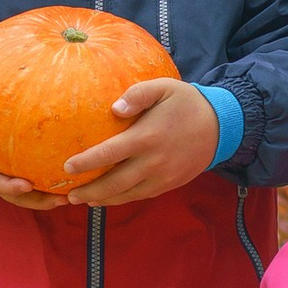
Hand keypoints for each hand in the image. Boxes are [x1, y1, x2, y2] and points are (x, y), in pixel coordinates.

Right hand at [0, 106, 66, 212]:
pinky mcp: (11, 169)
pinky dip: (47, 183)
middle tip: (61, 199)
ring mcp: (3, 176)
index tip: (27, 185)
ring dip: (47, 197)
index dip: (10, 187)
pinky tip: (67, 179)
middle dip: (38, 200)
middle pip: (17, 196)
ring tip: (70, 196)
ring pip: (27, 193)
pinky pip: (31, 179)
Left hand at [57, 80, 220, 206]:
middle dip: (89, 191)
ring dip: (103, 199)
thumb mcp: (164, 88)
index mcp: (147, 137)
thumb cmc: (186, 103)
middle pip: (115, 183)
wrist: (220, 127)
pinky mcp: (168, 185)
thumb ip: (137, 94)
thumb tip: (114, 109)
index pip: (110, 154)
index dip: (86, 162)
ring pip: (126, 195)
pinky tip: (108, 198)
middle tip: (68, 195)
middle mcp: (153, 162)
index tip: (67, 166)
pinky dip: (121, 199)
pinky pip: (140, 195)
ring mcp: (162, 177)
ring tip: (82, 200)